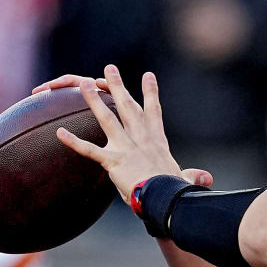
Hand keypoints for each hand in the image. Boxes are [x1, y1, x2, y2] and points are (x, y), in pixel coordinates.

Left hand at [34, 68, 211, 201]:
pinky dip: (73, 143)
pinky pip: (89, 151)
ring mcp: (126, 148)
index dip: (150, 93)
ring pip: (107, 119)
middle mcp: (140, 139)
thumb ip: (193, 176)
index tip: (148, 75)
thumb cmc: (176, 191)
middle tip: (110, 68)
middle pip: (128, 106)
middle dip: (118, 86)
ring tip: (84, 83)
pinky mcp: (113, 162)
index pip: (153, 111)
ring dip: (94, 100)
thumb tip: (207, 179)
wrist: (167, 198)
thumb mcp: (186, 179)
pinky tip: (59, 133)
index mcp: (157, 141)